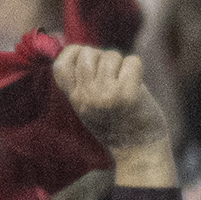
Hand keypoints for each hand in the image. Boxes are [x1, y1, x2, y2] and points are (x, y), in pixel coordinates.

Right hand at [50, 45, 171, 160]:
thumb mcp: (88, 105)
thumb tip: (81, 49)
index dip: (75, 53)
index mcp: (75, 98)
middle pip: (88, 53)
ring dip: (122, 64)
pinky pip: (132, 62)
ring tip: (125, 83)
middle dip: (103, 57)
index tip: (90, 61)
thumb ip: (82, 82)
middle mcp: (87, 97)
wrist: (139, 150)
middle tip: (114, 76)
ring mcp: (106, 96)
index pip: (61, 64)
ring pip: (111, 56)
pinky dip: (137, 68)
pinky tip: (137, 85)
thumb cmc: (117, 123)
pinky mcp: (129, 96)